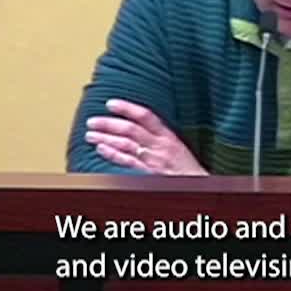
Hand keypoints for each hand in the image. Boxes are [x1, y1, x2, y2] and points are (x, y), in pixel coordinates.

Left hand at [85, 99, 206, 175]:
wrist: (200, 187)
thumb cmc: (188, 169)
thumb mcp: (178, 147)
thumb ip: (159, 136)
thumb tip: (138, 125)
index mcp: (168, 136)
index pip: (145, 116)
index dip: (127, 108)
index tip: (111, 103)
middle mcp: (160, 146)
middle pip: (130, 130)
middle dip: (109, 124)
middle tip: (92, 121)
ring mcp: (153, 160)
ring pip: (125, 145)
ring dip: (105, 138)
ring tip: (90, 134)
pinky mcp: (149, 174)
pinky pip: (128, 162)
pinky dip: (113, 154)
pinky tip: (101, 149)